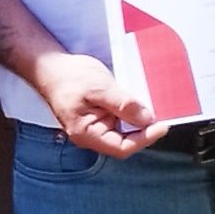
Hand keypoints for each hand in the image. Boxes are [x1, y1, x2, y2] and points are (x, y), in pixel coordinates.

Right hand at [32, 51, 162, 158]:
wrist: (51, 66)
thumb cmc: (69, 77)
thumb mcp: (99, 87)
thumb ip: (123, 104)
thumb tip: (146, 119)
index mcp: (87, 134)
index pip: (122, 147)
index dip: (145, 139)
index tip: (162, 126)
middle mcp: (91, 135)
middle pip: (125, 141)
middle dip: (144, 130)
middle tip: (163, 114)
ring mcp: (95, 126)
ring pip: (124, 131)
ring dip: (140, 120)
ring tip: (155, 106)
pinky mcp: (99, 116)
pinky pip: (120, 120)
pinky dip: (132, 112)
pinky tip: (141, 101)